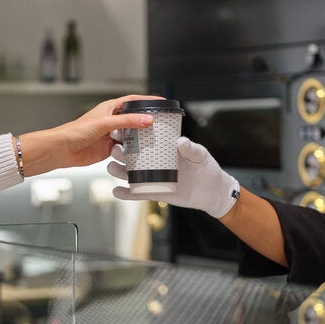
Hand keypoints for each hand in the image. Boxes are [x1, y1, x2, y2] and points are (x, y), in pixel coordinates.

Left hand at [20, 94, 160, 175]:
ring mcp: (111, 135)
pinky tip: (139, 153)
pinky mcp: (109, 149)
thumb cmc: (75, 131)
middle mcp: (111, 120)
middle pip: (134, 119)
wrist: (62, 150)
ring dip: (140, 138)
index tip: (162, 102)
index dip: (147, 100)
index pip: (133, 100)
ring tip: (153, 140)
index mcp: (110, 108)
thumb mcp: (105, 123)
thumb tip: (148, 119)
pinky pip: (125, 149)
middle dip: (146, 122)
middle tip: (162, 125)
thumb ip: (127, 121)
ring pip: (131, 135)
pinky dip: (132, 151)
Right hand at [107, 137, 239, 217]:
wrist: (212, 191)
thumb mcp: (201, 156)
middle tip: (114, 149)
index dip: (129, 135)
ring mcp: (152, 177)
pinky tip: (117, 192)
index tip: (119, 130)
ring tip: (112, 167)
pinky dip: (126, 194)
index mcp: (162, 148)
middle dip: (119, 152)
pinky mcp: (154, 192)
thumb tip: (181, 141)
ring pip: (129, 174)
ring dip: (118, 171)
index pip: (142, 139)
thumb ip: (192, 149)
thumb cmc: (207, 169)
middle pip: (130, 156)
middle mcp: (153, 162)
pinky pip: (137, 193)